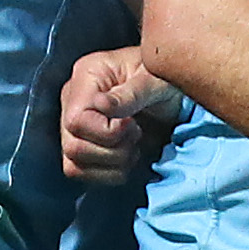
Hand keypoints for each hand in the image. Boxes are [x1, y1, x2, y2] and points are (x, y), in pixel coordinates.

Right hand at [61, 46, 180, 182]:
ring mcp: (77, 125)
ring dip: (113, 163)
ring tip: (134, 145)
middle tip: (137, 134)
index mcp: (87, 76)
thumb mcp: (156, 80)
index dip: (106, 131)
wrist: (176, 89)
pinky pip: (82, 173)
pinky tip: (129, 156)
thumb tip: (100, 104)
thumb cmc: (166, 77)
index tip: (133, 124)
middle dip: (113, 150)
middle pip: (72, 147)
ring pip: (74, 165)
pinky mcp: (85, 145)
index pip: (75, 120)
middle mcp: (74, 100)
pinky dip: (110, 173)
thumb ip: (131, 94)